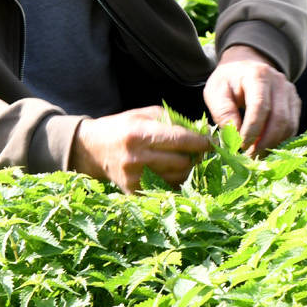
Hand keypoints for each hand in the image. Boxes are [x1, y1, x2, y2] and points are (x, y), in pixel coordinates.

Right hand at [69, 108, 213, 192]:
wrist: (93, 149)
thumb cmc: (124, 127)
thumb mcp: (146, 115)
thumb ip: (175, 121)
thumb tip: (204, 132)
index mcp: (140, 133)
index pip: (180, 140)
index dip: (201, 142)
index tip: (213, 143)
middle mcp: (137, 157)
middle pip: (182, 163)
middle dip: (194, 157)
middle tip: (198, 152)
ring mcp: (134, 177)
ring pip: (177, 178)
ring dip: (186, 170)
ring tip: (183, 160)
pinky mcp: (133, 191)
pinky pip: (165, 189)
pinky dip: (173, 181)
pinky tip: (170, 172)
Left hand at [204, 44, 300, 155]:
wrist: (245, 66)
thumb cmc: (228, 81)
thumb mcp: (215, 92)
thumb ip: (223, 113)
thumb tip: (235, 138)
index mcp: (258, 76)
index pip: (261, 107)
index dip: (252, 130)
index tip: (241, 146)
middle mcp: (279, 82)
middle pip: (279, 118)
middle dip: (265, 142)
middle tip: (249, 157)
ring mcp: (290, 92)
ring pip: (289, 125)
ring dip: (273, 144)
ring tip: (256, 154)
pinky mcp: (295, 102)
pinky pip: (292, 126)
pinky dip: (280, 140)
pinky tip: (265, 147)